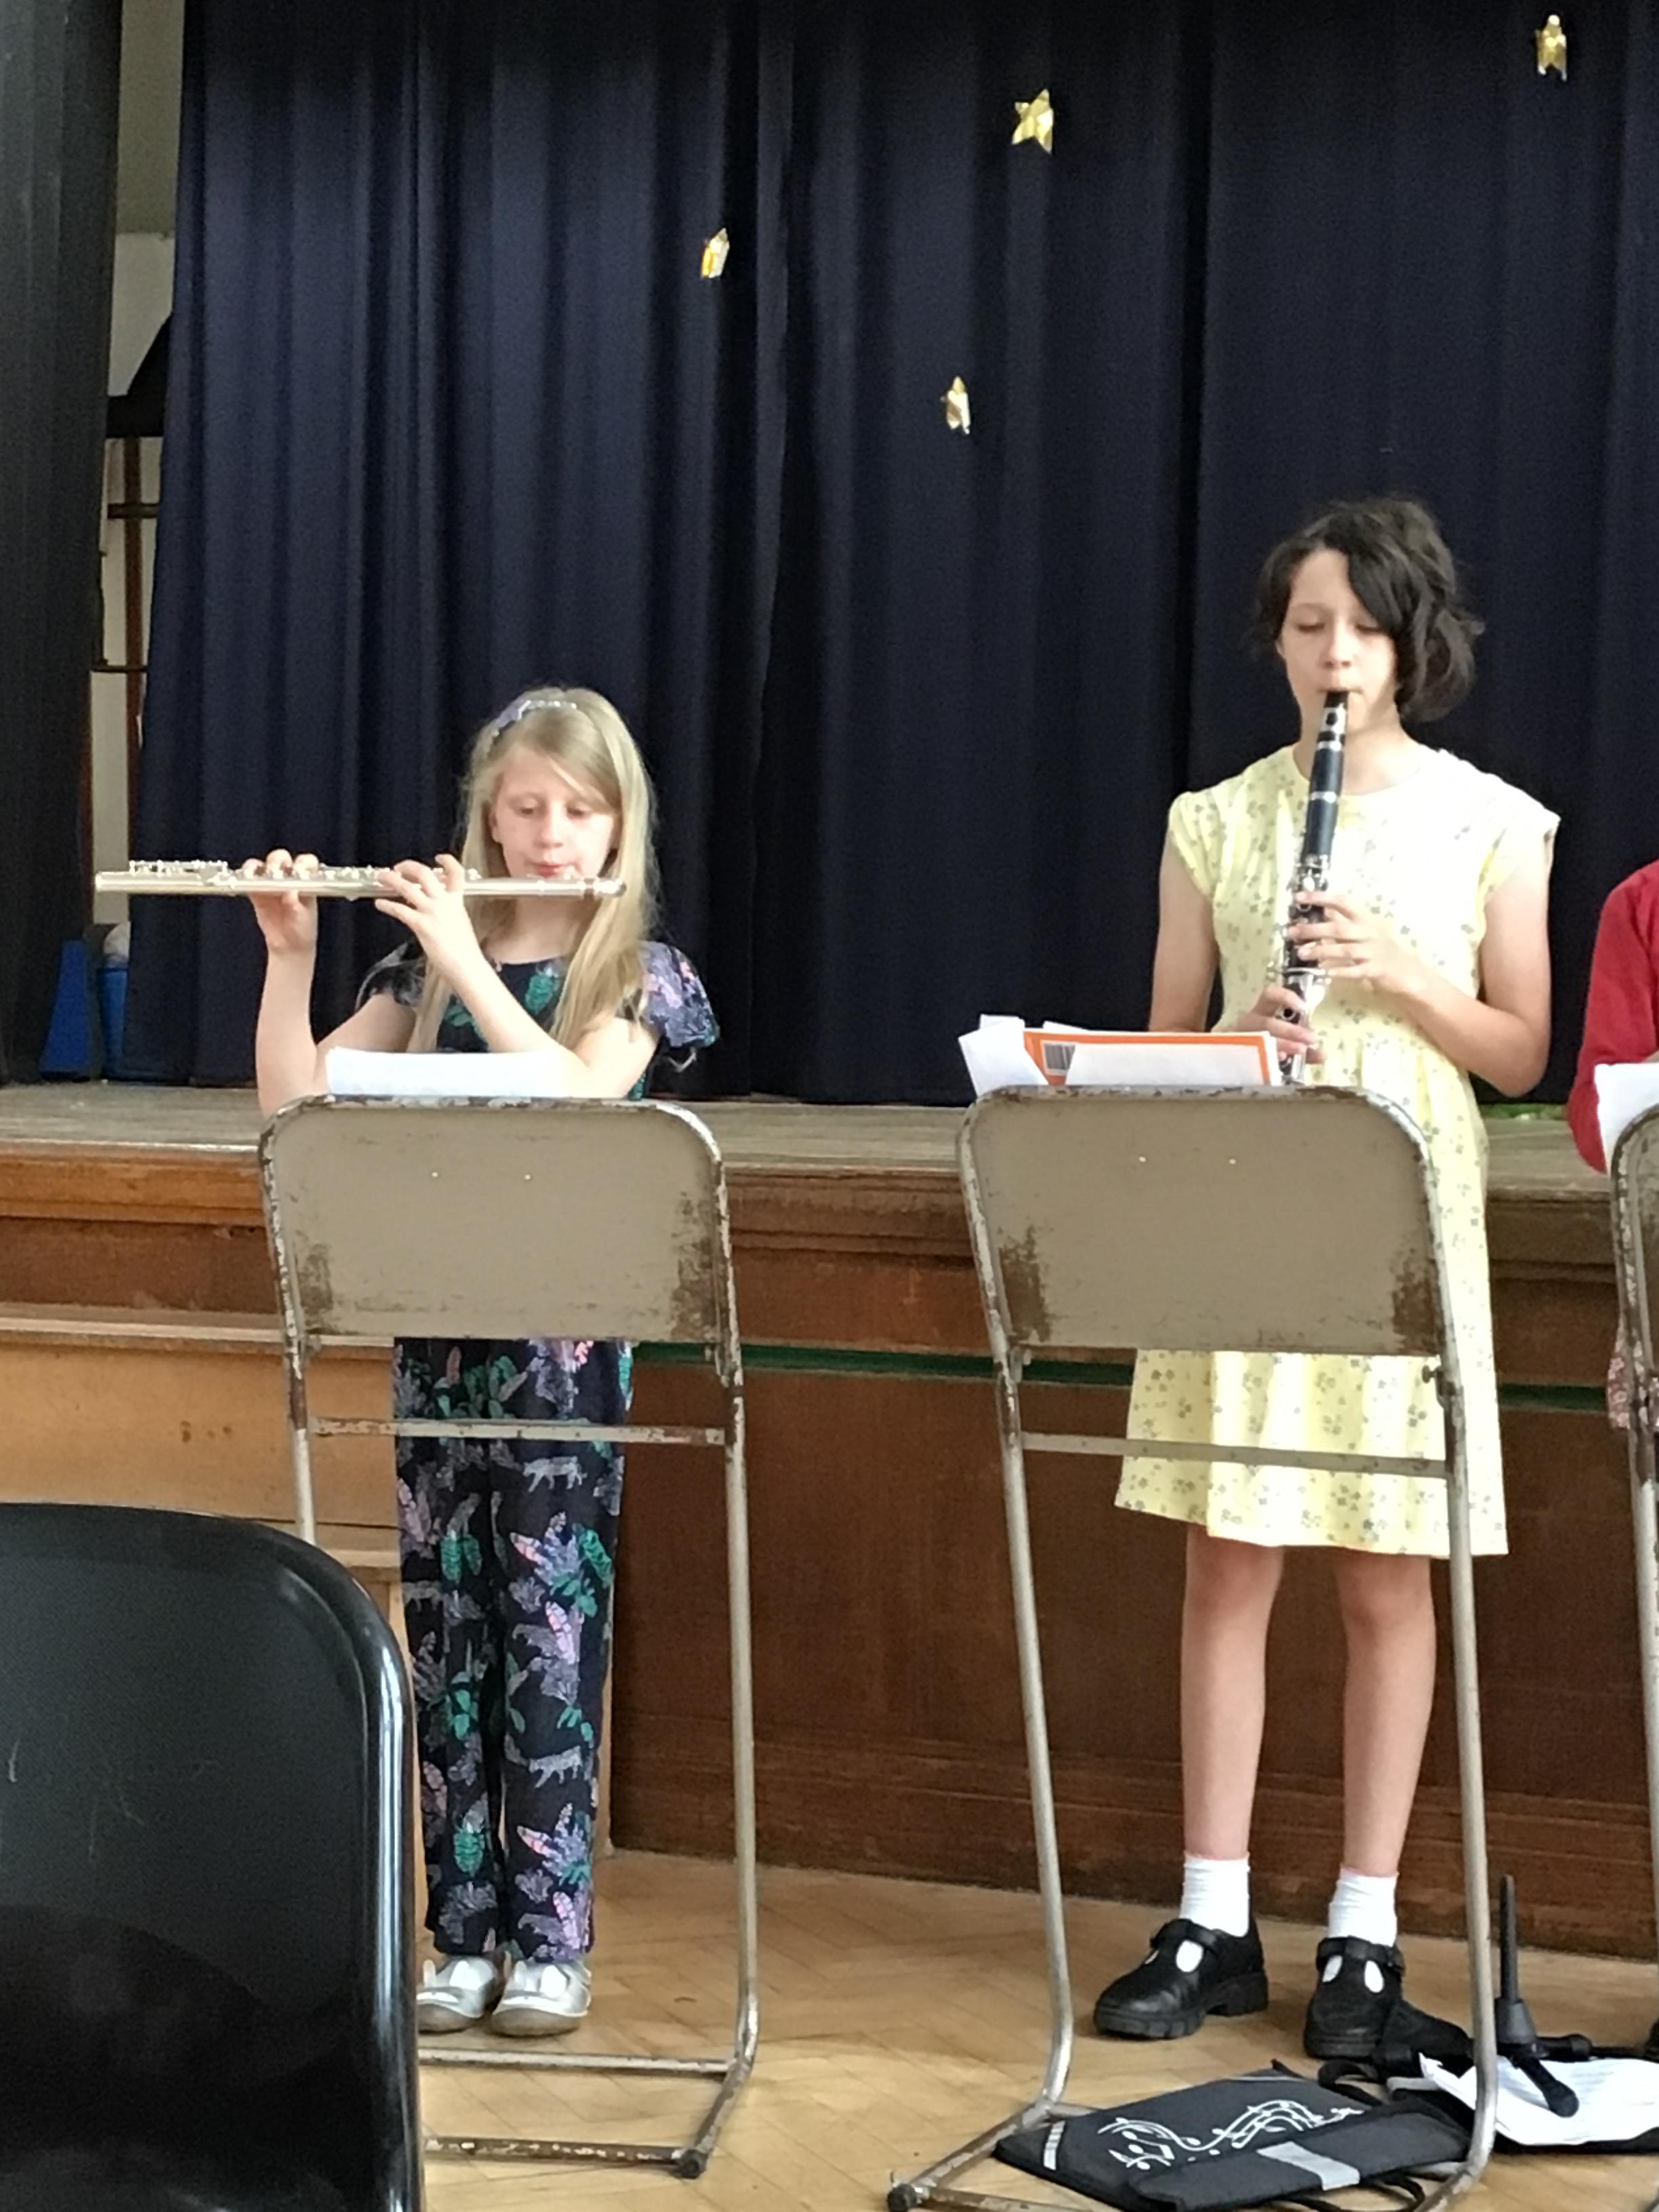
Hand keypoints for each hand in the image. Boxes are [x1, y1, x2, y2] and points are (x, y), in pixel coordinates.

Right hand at [241, 849, 318, 955]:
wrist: (289, 945)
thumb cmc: (302, 929)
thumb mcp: (303, 918)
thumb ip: (296, 905)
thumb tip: (290, 892)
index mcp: (306, 880)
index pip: (306, 862)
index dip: (302, 863)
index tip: (297, 870)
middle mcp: (289, 877)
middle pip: (282, 859)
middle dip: (277, 862)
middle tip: (274, 872)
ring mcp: (272, 882)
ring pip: (264, 865)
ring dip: (259, 867)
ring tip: (256, 876)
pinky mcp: (257, 891)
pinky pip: (249, 878)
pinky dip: (246, 876)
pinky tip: (245, 880)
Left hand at [373, 853, 484, 987]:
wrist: (467, 966)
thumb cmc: (465, 951)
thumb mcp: (461, 923)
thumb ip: (450, 912)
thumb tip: (438, 910)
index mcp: (457, 901)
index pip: (456, 874)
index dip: (448, 862)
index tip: (439, 857)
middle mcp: (444, 902)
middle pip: (425, 873)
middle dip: (408, 866)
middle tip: (398, 867)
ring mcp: (432, 912)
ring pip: (407, 886)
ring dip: (391, 879)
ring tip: (381, 877)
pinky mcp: (421, 925)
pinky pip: (399, 909)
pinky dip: (386, 904)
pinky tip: (379, 903)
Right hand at [1230, 982, 1324, 1064]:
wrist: (1234, 1058)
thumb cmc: (1265, 1044)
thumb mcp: (1287, 1041)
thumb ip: (1305, 1047)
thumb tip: (1323, 1055)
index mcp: (1261, 1011)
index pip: (1269, 995)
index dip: (1286, 997)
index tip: (1303, 1008)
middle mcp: (1250, 1023)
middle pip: (1267, 1023)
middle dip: (1291, 1031)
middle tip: (1310, 1039)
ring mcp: (1241, 1039)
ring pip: (1260, 1039)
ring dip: (1283, 1043)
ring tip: (1301, 1050)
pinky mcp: (1238, 1054)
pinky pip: (1252, 1055)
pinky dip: (1269, 1057)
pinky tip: (1281, 1059)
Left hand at [1286, 890, 1419, 996]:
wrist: (1405, 969)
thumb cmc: (1379, 947)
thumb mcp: (1363, 930)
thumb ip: (1342, 921)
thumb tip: (1319, 910)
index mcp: (1365, 919)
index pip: (1342, 902)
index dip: (1321, 898)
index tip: (1299, 897)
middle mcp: (1369, 932)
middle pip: (1339, 928)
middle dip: (1313, 929)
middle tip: (1292, 931)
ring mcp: (1372, 952)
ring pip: (1344, 949)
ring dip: (1321, 950)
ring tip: (1301, 953)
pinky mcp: (1374, 970)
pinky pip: (1355, 970)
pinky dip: (1340, 971)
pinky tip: (1325, 972)